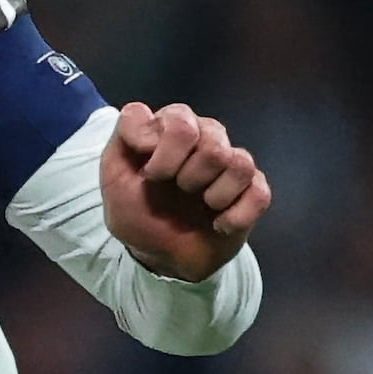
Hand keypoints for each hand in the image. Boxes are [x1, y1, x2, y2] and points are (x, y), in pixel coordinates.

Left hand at [97, 100, 267, 280]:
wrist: (161, 257)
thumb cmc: (138, 213)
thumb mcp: (114, 180)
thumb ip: (121, 141)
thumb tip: (147, 120)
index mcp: (172, 129)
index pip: (177, 116)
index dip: (161, 147)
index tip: (149, 174)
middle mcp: (205, 137)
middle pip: (212, 138)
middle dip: (185, 174)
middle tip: (174, 190)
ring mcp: (231, 163)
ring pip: (238, 162)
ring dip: (212, 194)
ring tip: (199, 205)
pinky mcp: (253, 190)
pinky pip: (258, 193)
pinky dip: (235, 216)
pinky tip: (218, 224)